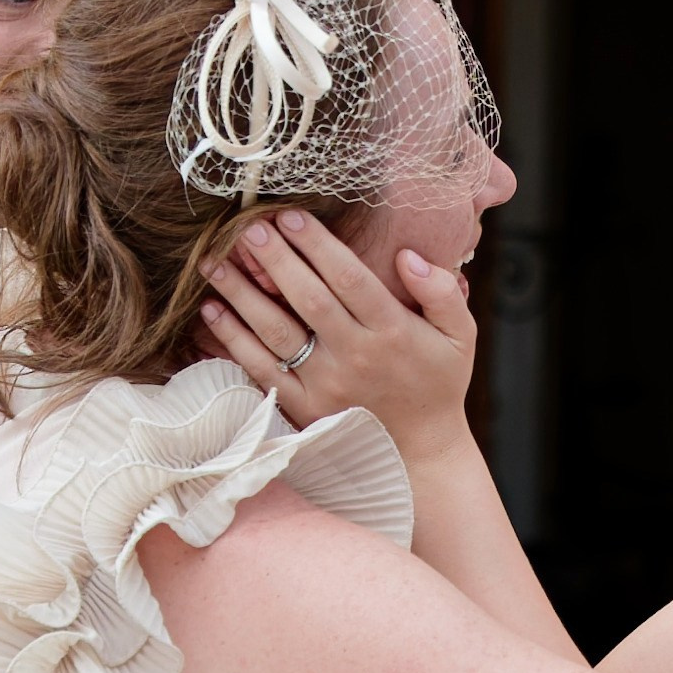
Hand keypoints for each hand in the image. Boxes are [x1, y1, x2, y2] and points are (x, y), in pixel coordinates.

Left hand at [200, 212, 475, 467]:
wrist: (421, 456)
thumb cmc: (438, 385)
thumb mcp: (460, 335)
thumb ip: (442, 292)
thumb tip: (407, 255)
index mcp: (392, 330)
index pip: (349, 278)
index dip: (318, 245)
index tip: (291, 215)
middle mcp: (355, 355)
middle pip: (308, 298)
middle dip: (275, 259)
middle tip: (247, 227)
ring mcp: (325, 384)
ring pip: (276, 331)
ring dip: (242, 294)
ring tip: (215, 261)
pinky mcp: (302, 407)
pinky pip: (261, 369)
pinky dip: (233, 339)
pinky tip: (212, 311)